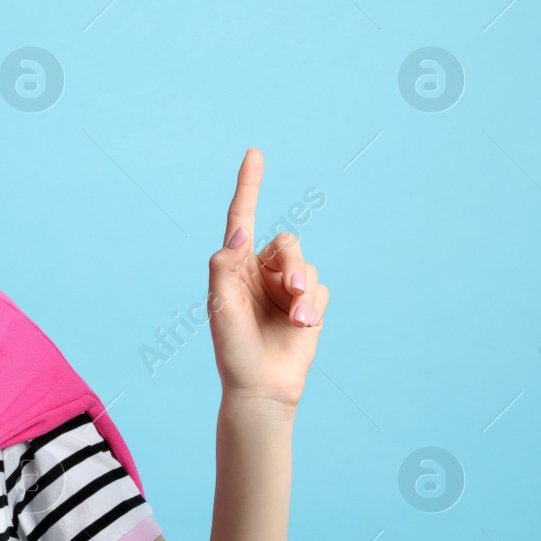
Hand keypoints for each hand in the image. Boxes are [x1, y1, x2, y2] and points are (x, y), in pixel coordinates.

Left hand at [206, 148, 328, 411]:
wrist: (261, 386)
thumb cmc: (232, 348)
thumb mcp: (220, 307)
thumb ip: (225, 267)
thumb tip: (239, 231)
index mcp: (235, 265)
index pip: (243, 218)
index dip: (249, 186)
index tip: (254, 154)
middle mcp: (260, 271)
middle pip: (286, 243)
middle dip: (293, 263)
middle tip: (293, 290)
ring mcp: (285, 287)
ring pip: (306, 264)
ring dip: (304, 288)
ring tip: (298, 317)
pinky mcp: (308, 304)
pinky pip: (321, 288)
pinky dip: (313, 305)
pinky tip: (302, 325)